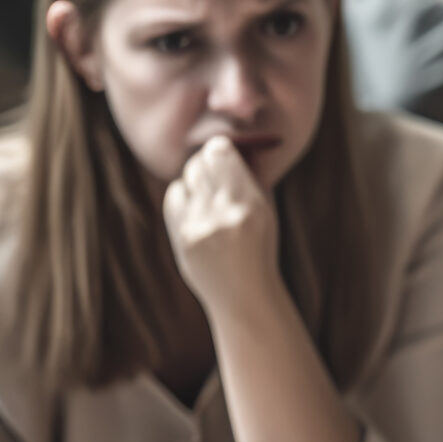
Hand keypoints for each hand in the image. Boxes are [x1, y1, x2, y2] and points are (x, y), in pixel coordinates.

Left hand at [163, 136, 281, 319]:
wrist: (244, 295)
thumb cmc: (260, 250)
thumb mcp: (267, 213)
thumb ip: (252, 180)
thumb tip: (239, 146)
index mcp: (251, 206)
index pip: (220, 155)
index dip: (220, 147)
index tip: (223, 148)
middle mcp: (222, 215)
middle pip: (200, 163)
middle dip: (207, 159)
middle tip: (215, 163)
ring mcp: (198, 228)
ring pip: (187, 178)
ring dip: (197, 178)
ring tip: (210, 190)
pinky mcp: (180, 238)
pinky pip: (175, 196)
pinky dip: (184, 194)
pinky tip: (196, 204)